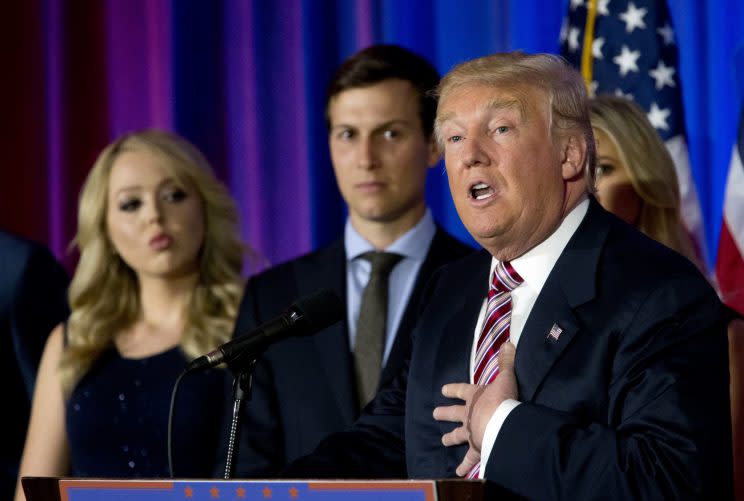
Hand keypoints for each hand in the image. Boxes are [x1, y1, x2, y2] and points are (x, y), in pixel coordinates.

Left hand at [432, 342, 517, 475]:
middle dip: (444, 413)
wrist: (501, 423)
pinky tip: (458, 472)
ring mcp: (470, 432)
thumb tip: (508, 343)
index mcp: (475, 397)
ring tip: (443, 440)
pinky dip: (464, 466)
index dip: (452, 390)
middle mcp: (469, 414)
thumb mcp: (506, 378)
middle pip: (453, 413)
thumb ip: (506, 362)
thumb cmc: (503, 399)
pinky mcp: (476, 448)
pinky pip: (469, 459)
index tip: (443, 390)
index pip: (461, 390)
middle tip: (434, 414)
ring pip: (457, 435)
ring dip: (450, 438)